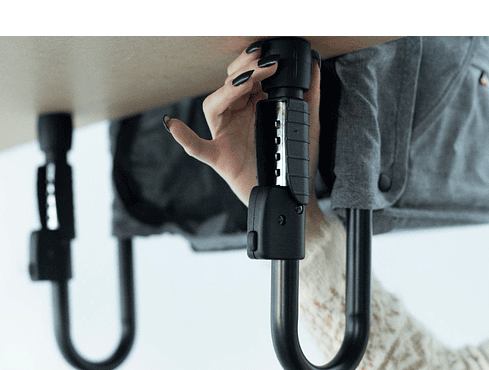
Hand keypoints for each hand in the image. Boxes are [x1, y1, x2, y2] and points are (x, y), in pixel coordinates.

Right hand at [164, 41, 321, 207]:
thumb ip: (309, 97)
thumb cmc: (294, 162)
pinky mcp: (221, 159)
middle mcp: (237, 118)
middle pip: (228, 86)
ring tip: (246, 83)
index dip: (253, 65)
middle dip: (243, 71)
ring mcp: (226, 137)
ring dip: (227, 91)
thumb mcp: (306, 126)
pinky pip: (198, 148)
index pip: (246, 78)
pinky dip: (185, 137)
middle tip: (263, 64)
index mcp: (254, 108)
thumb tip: (315, 65)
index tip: (269, 55)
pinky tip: (174, 125)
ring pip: (213, 107)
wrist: (290, 194)